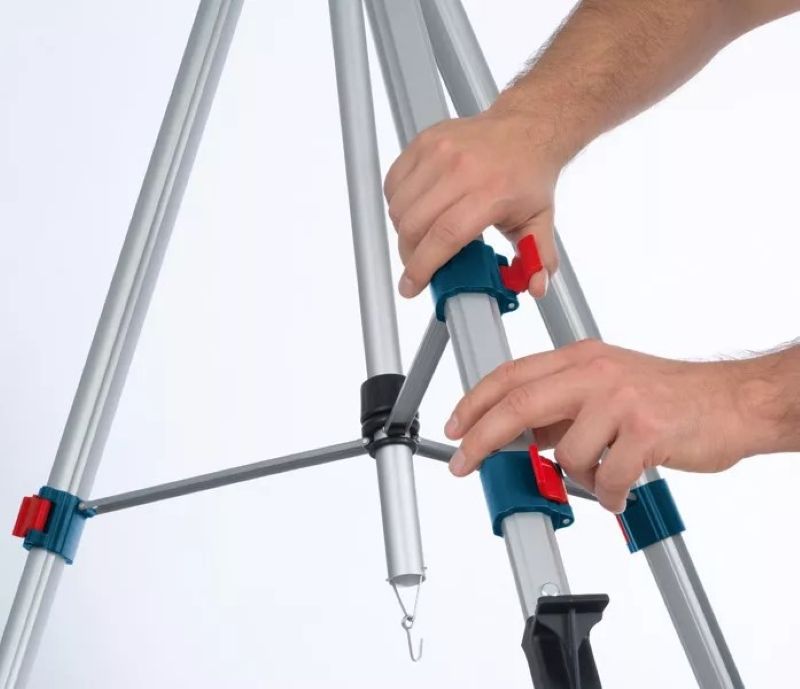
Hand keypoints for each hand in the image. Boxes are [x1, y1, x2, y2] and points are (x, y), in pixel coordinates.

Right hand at [383, 108, 565, 299]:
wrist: (525, 127)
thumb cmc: (528, 174)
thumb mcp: (541, 220)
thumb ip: (539, 259)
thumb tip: (536, 287)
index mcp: (491, 192)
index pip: (444, 236)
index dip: (423, 267)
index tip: (411, 286)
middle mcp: (462, 169)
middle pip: (415, 225)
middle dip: (410, 255)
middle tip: (420, 264)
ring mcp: (439, 152)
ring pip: (400, 207)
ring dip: (404, 231)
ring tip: (421, 238)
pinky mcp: (424, 141)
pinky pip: (394, 183)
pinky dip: (398, 204)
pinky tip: (415, 211)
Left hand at [443, 340, 786, 512]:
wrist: (731, 401)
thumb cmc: (669, 394)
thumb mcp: (607, 383)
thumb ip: (562, 405)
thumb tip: (518, 434)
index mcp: (580, 359)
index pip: (511, 375)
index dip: (475, 402)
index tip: (456, 427)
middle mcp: (595, 373)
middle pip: (519, 405)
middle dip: (482, 439)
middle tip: (463, 463)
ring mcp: (620, 400)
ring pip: (567, 454)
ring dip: (578, 476)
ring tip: (604, 473)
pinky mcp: (645, 432)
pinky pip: (606, 479)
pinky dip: (608, 493)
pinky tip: (622, 486)